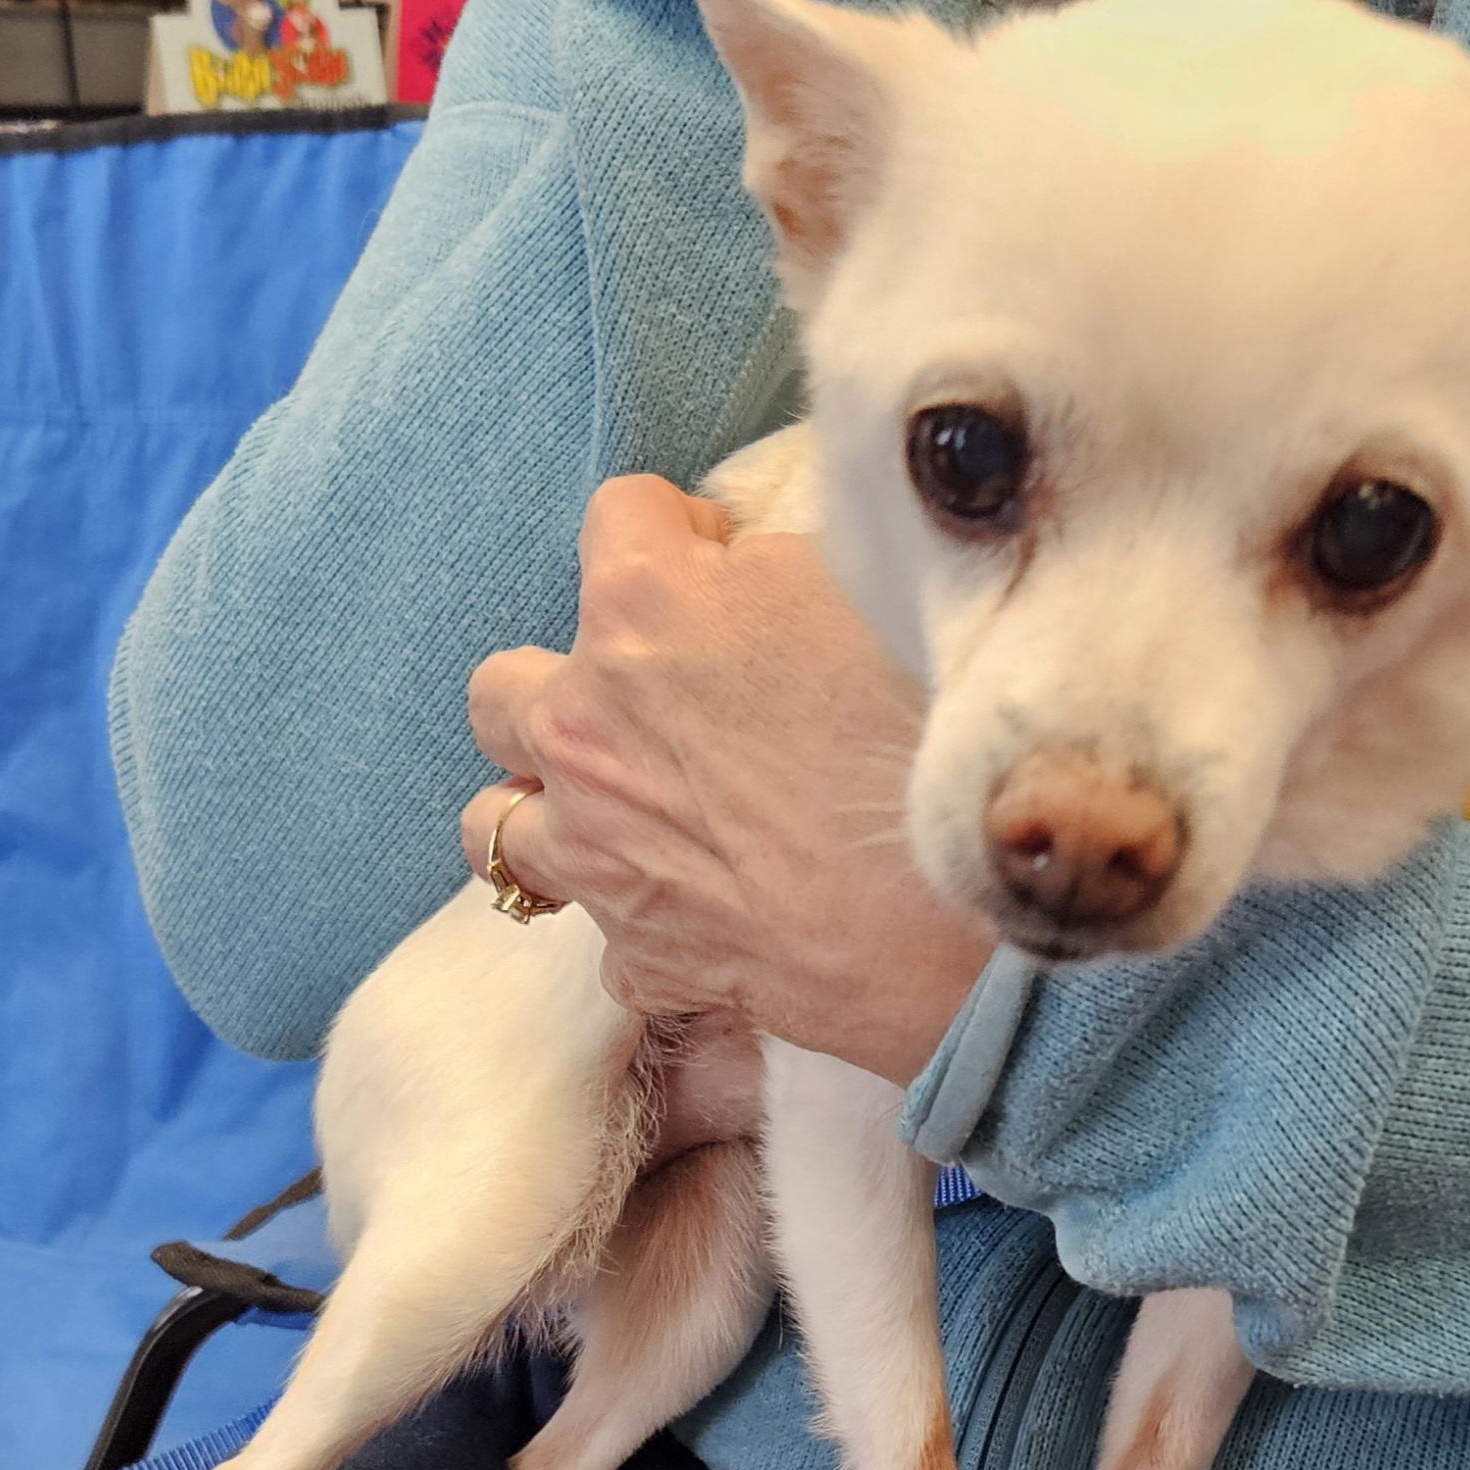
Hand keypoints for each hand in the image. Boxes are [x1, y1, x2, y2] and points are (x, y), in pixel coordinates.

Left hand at [461, 478, 993, 1085]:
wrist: (977, 909)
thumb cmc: (933, 734)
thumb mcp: (869, 583)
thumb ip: (780, 563)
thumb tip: (751, 568)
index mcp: (643, 608)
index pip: (619, 514)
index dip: (683, 534)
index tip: (731, 568)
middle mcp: (586, 725)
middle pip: (504, 684)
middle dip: (570, 678)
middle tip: (660, 697)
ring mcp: (596, 851)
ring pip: (492, 822)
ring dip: (550, 806)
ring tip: (625, 811)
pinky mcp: (640, 954)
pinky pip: (605, 935)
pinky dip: (644, 919)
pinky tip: (709, 909)